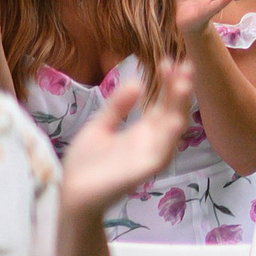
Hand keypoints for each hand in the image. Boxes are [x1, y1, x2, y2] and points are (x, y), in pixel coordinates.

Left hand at [58, 67, 192, 221]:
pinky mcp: (145, 170)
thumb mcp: (99, 127)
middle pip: (173, 111)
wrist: (70, 194)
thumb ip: (117, 107)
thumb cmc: (85, 165)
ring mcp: (151, 155)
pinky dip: (170, 136)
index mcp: (143, 131)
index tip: (167, 61)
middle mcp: (153, 141)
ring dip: (180, 106)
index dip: (167, 83)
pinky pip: (163, 152)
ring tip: (184, 83)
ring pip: (174, 128)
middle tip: (185, 64)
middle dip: (180, 88)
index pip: (163, 103)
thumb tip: (136, 82)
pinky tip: (174, 119)